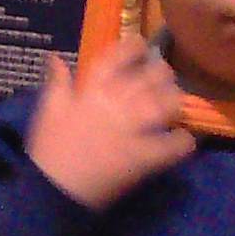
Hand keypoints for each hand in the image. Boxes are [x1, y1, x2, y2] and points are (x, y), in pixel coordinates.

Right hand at [27, 36, 194, 209]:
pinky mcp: (141, 158)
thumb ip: (57, 82)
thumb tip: (56, 57)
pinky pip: (169, 146)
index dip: (131, 48)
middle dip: (161, 72)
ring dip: (173, 100)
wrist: (52, 190)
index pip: (115, 59)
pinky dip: (181, 142)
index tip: (142, 45)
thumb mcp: (49, 110)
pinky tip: (186, 139)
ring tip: (177, 102)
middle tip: (165, 74)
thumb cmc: (48, 149)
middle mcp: (114, 105)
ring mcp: (130, 131)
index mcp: (90, 91)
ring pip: (162, 106)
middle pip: (147, 78)